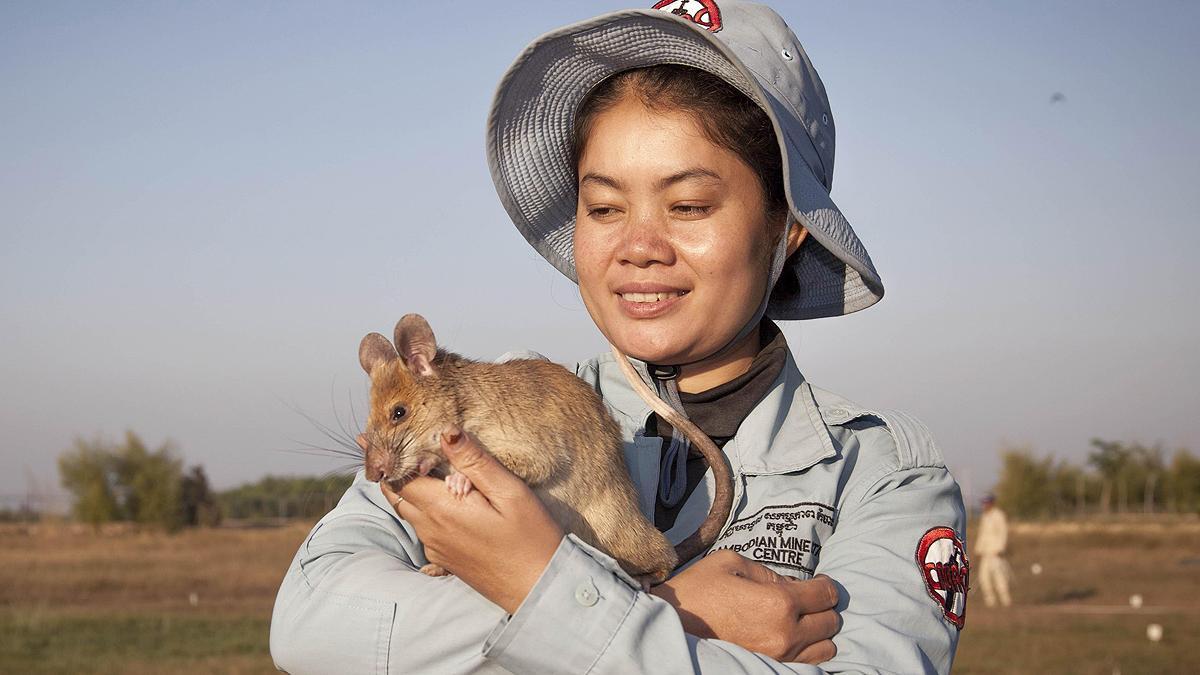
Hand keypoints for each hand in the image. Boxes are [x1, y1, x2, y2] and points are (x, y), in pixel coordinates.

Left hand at [375, 427, 563, 613]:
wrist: (540, 589)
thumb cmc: (532, 538)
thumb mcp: (509, 492)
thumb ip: (475, 462)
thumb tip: (446, 432)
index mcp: (443, 510)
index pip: (400, 478)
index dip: (390, 458)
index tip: (377, 439)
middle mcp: (431, 531)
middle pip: (398, 496)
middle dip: (393, 472)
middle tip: (385, 449)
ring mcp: (436, 548)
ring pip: (409, 513)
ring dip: (409, 491)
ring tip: (418, 468)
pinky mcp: (445, 560)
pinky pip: (425, 530)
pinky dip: (423, 510)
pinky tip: (443, 500)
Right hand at [650, 549, 838, 663]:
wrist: (672, 626)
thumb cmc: (699, 590)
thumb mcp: (731, 563)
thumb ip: (769, 571)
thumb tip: (792, 584)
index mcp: (779, 602)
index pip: (826, 594)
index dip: (824, 584)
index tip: (817, 582)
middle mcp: (786, 634)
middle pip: (831, 622)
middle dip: (822, 607)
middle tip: (804, 599)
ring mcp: (779, 656)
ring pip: (826, 648)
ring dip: (818, 632)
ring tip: (799, 620)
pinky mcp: (770, 668)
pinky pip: (809, 664)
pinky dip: (808, 650)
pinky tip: (791, 636)